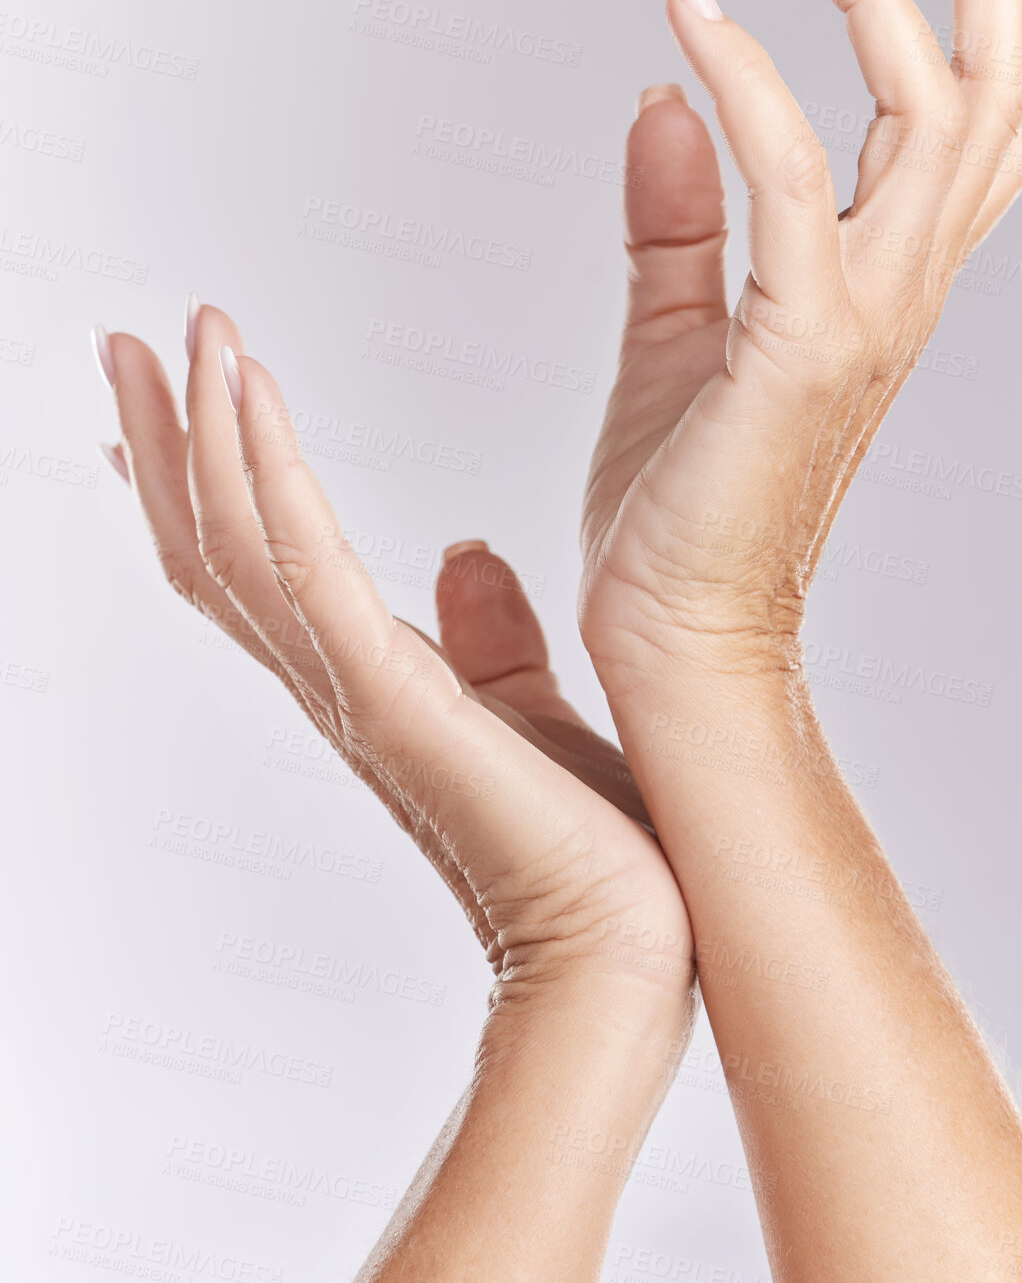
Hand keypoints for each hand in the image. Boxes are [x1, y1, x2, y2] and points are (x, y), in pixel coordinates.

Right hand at [95, 303, 692, 1007]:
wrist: (629, 947)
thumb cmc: (593, 849)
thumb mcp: (535, 715)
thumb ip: (492, 642)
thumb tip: (469, 557)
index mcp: (373, 684)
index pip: (259, 566)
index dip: (206, 482)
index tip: (175, 400)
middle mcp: (339, 685)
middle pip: (217, 545)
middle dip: (169, 439)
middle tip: (132, 343)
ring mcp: (354, 691)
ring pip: (238, 543)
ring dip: (203, 432)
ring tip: (182, 335)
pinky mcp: (393, 699)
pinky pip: (305, 569)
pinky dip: (268, 476)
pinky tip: (249, 397)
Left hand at [580, 0, 1021, 689]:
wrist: (678, 636)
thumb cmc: (684, 511)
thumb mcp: (682, 335)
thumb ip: (683, 216)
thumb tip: (667, 94)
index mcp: (888, 289)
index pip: (986, 134)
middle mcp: (902, 291)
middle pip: (991, 95)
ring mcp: (865, 315)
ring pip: (928, 115)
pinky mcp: (798, 343)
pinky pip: (790, 177)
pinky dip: (746, 80)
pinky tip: (694, 8)